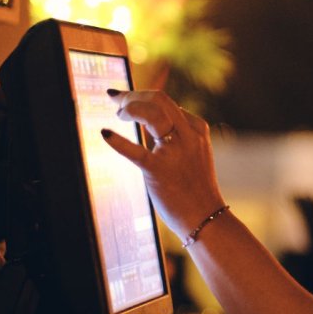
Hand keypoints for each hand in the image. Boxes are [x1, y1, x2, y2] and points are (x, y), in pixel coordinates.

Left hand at [101, 89, 226, 239]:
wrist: (206, 218)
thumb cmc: (196, 189)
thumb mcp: (194, 154)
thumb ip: (177, 137)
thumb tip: (149, 119)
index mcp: (196, 130)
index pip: (168, 103)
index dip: (144, 97)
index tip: (129, 101)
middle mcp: (187, 136)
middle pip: (159, 99)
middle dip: (134, 95)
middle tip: (117, 101)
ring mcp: (174, 152)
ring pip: (150, 113)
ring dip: (130, 107)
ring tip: (118, 115)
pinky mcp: (158, 171)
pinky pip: (135, 150)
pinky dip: (117, 141)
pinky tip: (105, 133)